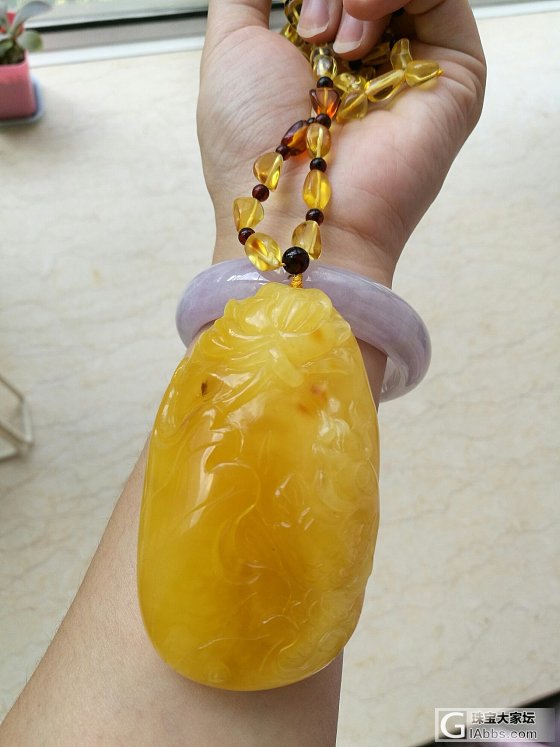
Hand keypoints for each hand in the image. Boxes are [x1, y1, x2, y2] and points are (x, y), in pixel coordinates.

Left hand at [198, 0, 484, 285]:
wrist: (293, 216)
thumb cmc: (252, 149)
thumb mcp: (230, 46)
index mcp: (323, 49)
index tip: (292, 13)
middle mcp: (371, 54)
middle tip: (309, 33)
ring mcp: (413, 61)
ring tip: (331, 42)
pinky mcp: (455, 70)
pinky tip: (359, 34)